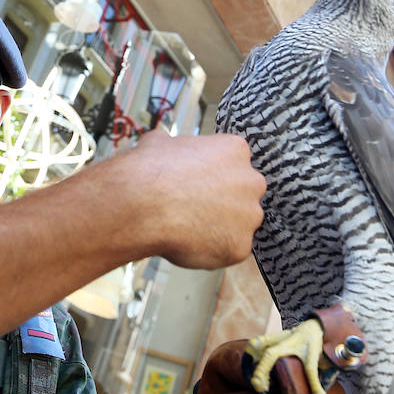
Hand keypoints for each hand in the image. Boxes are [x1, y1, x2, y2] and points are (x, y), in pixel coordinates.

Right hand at [104, 130, 264, 270]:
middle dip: (224, 202)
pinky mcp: (240, 246)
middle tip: (193, 208)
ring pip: (239, 225)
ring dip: (219, 228)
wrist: (142, 204)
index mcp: (236, 150)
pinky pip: (228, 250)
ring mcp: (249, 216)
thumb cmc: (149, 170)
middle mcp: (251, 181)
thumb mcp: (160, 142)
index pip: (234, 164)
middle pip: (244, 194)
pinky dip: (211, 251)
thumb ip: (176, 147)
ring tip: (187, 228)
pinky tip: (188, 244)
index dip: (212, 176)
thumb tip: (165, 146)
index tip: (195, 184)